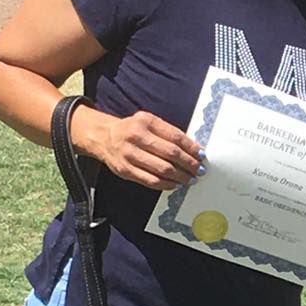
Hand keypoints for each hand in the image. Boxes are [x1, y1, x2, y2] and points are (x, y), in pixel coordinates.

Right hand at [80, 109, 203, 190]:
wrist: (104, 137)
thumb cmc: (133, 130)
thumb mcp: (148, 123)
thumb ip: (167, 133)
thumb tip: (193, 150)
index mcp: (146, 121)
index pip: (175, 137)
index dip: (191, 148)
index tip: (202, 156)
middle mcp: (137, 136)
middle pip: (171, 154)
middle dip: (189, 164)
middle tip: (199, 170)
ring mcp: (129, 154)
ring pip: (162, 169)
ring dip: (180, 176)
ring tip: (190, 179)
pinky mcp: (125, 169)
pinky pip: (151, 180)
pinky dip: (166, 184)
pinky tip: (175, 184)